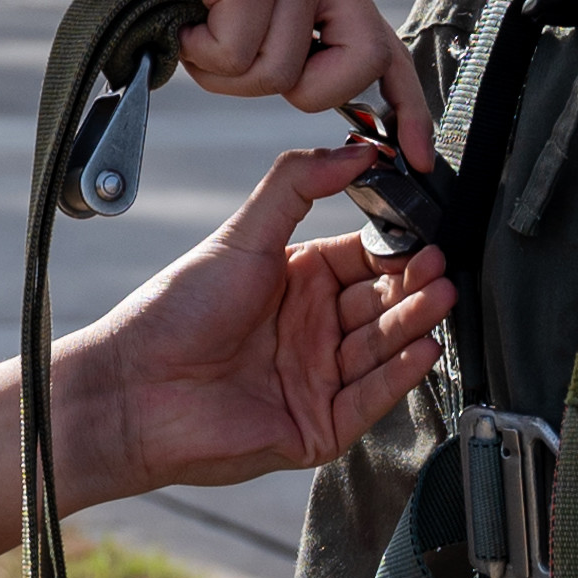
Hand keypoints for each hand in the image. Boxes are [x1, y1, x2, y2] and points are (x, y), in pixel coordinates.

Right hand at [45, 0, 423, 122]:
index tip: (416, 155)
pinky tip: (174, 9)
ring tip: (187, 21)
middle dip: (299, 90)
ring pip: (281, 72)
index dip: (407, 105)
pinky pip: (238, 52)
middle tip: (234, 58)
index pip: (384, 45)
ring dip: (221, 68)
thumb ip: (264, 33)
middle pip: (356, 66)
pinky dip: (195, 49)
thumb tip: (293, 87)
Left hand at [57, 143, 454, 506]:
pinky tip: (422, 348)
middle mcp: (312, 331)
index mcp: (297, 283)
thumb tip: (355, 150)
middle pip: (380, 304)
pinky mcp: (319, 428)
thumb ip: (296, 185)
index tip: (425, 232)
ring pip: (381, 348)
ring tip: (443, 296)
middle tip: (442, 264)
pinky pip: (370, 399)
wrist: (134, 388)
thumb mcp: (242, 234)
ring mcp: (318, 380)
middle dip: (414, 285)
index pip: (364, 261)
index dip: (395, 249)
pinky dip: (399, 375)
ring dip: (415, 323)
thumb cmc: (176, 310)